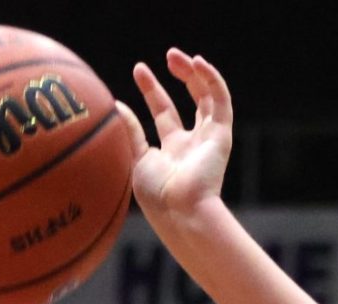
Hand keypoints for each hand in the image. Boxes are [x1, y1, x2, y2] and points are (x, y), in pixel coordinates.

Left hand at [117, 49, 231, 221]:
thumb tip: (115, 105)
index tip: (139, 70)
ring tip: (179, 56)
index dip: (153, 90)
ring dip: (196, 73)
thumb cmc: (157, 197)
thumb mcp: (135, 160)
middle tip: (167, 56)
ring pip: (209, 98)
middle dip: (180, 75)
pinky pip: (221, 101)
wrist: (181, 213)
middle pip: (192, 101)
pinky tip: (198, 63)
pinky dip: (213, 80)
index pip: (165, 113)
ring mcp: (209, 139)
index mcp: (173, 152)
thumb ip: (130, 132)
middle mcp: (193, 144)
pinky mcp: (222, 136)